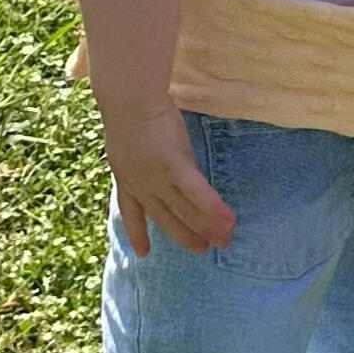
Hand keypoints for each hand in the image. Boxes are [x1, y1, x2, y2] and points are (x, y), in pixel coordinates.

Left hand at [103, 103, 235, 255]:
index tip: (143, 253)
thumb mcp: (129, 135)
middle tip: (203, 249)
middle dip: (184, 235)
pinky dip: (212, 207)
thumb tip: (152, 149)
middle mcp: (141, 184)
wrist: (129, 98)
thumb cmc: (129, 105)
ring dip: (206, 226)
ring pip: (184, 209)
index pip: (130, 211)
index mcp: (125, 176)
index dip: (137, 232)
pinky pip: (196, 192)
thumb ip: (140, 151)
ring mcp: (157, 178)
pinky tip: (228, 218)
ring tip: (225, 239)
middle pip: (165, 217)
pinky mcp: (175, 165)